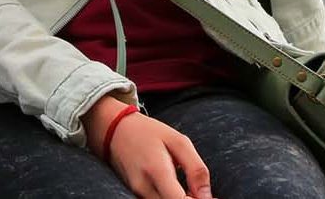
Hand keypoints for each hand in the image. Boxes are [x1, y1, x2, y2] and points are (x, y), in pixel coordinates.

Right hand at [84, 96, 212, 198]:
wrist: (114, 131)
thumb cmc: (149, 133)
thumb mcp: (178, 140)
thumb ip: (195, 168)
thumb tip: (207, 197)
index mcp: (157, 171)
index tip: (209, 197)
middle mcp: (144, 188)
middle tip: (200, 192)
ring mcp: (137, 195)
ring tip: (190, 191)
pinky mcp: (135, 197)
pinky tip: (178, 192)